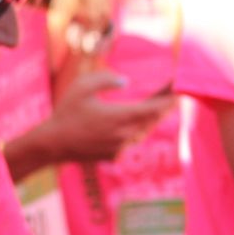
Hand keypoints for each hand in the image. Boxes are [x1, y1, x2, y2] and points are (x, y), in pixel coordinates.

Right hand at [34, 71, 174, 163]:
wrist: (53, 144)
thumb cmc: (66, 113)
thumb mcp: (82, 87)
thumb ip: (106, 79)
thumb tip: (126, 82)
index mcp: (119, 116)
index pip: (154, 108)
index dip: (170, 99)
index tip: (180, 90)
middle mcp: (124, 134)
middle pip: (153, 119)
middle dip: (165, 105)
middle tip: (173, 92)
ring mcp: (120, 147)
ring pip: (144, 131)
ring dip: (152, 118)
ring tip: (159, 105)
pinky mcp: (115, 155)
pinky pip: (131, 140)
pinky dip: (136, 129)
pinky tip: (138, 122)